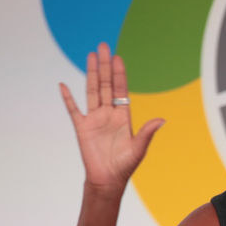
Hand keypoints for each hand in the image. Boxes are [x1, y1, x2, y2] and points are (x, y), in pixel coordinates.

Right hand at [59, 42, 162, 192]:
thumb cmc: (125, 165)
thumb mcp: (139, 148)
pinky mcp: (81, 127)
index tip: (118, 58)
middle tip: (103, 46)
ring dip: (91, 73)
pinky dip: (68, 98)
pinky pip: (73, 109)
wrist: (108, 179)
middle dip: (105, 66)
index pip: (121, 89)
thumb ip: (147, 132)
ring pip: (92, 91)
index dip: (119, 74)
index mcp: (123, 116)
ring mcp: (94, 119)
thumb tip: (161, 120)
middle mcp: (108, 113)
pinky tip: (63, 85)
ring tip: (91, 56)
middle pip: (106, 84)